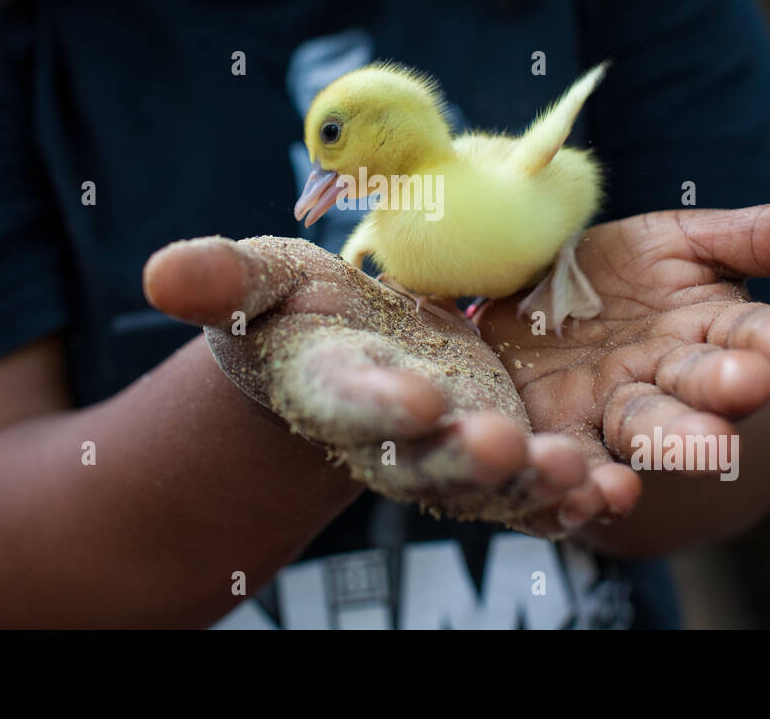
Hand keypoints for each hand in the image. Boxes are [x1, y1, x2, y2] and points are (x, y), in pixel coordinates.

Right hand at [143, 235, 624, 535]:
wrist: (344, 351)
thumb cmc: (295, 312)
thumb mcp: (260, 283)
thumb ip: (221, 279)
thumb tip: (158, 272)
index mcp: (332, 388)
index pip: (347, 401)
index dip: (376, 403)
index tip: (412, 395)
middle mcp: (391, 436)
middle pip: (425, 459)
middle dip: (461, 458)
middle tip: (499, 446)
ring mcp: (448, 451)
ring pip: (490, 483)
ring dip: (532, 485)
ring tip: (579, 477)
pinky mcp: (496, 450)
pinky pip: (532, 487)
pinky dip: (569, 497)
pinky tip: (611, 493)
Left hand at [478, 199, 769, 487]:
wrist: (523, 299)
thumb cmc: (615, 271)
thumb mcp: (685, 240)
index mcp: (711, 333)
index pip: (753, 335)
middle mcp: (668, 381)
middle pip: (701, 388)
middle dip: (724, 389)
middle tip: (746, 386)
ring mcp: (613, 411)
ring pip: (647, 430)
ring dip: (675, 441)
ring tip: (704, 446)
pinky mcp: (562, 436)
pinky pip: (579, 465)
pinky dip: (593, 484)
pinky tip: (612, 489)